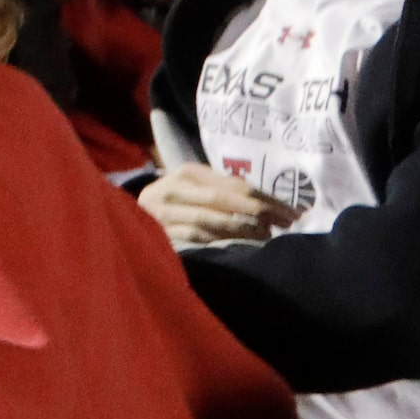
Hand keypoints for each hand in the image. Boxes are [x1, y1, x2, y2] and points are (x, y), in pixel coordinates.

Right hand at [138, 163, 297, 248]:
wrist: (128, 214)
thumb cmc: (176, 202)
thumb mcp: (196, 188)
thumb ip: (224, 191)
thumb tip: (269, 205)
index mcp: (188, 172)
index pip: (234, 184)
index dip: (266, 198)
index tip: (292, 212)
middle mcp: (174, 188)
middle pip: (223, 199)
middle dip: (258, 212)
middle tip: (285, 225)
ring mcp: (164, 212)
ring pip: (210, 220)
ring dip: (242, 229)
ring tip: (266, 237)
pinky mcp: (159, 232)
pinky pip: (194, 237)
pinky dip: (218, 241)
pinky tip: (237, 246)